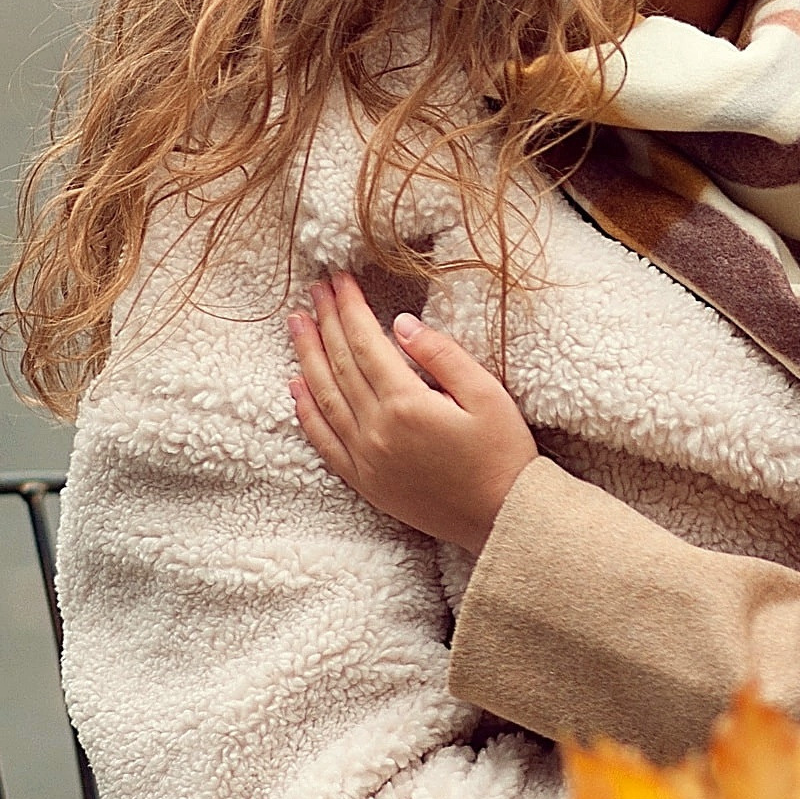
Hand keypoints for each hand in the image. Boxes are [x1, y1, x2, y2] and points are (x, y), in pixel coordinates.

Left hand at [289, 270, 539, 551]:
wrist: (503, 518)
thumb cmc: (503, 453)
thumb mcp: (487, 394)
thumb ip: (442, 355)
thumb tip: (400, 324)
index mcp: (407, 404)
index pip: (366, 343)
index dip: (349, 308)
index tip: (338, 280)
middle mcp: (377, 431)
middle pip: (340, 365)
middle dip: (325, 322)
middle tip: (313, 291)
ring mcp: (366, 459)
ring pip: (324, 398)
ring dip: (307, 357)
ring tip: (296, 324)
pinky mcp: (365, 482)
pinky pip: (324, 442)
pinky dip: (307, 412)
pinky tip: (296, 388)